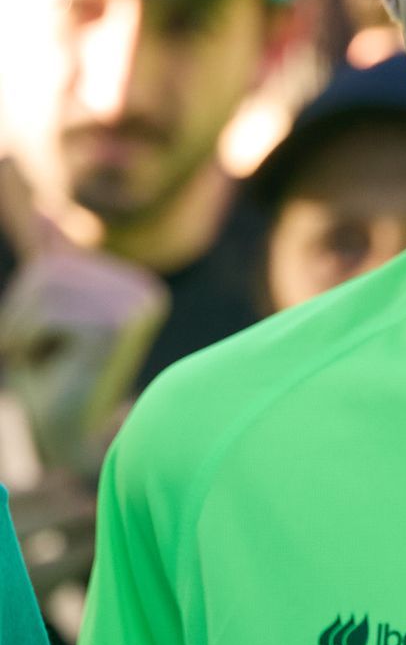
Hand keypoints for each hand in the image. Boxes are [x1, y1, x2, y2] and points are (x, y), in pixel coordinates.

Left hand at [0, 247, 167, 472]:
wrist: (68, 435)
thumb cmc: (54, 378)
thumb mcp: (46, 311)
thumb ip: (52, 262)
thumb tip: (47, 209)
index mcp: (137, 288)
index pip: (56, 262)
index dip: (29, 299)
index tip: (47, 341)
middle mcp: (146, 293)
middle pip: (49, 271)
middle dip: (21, 312)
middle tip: (38, 353)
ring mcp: (136, 307)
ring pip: (44, 286)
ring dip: (21, 327)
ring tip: (45, 360)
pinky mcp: (117, 326)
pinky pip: (44, 309)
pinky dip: (28, 338)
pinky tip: (55, 367)